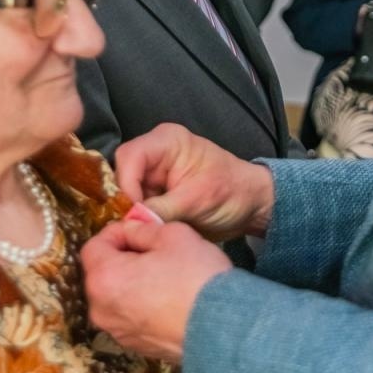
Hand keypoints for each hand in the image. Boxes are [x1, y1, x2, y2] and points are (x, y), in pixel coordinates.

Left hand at [82, 218, 229, 362]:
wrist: (222, 330)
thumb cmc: (195, 277)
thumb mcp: (172, 235)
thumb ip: (142, 229)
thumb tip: (130, 230)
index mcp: (103, 278)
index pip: (93, 246)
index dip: (115, 232)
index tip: (138, 229)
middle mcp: (101, 310)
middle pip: (102, 273)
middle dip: (122, 257)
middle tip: (154, 250)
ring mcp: (117, 332)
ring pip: (116, 296)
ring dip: (132, 282)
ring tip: (164, 275)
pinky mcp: (135, 347)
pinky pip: (130, 316)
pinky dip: (141, 305)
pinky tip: (169, 300)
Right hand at [114, 123, 274, 241]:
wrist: (251, 206)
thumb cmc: (232, 192)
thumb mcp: (197, 201)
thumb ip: (160, 209)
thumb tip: (130, 220)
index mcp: (167, 141)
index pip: (130, 157)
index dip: (125, 184)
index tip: (131, 213)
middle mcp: (155, 153)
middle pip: (122, 173)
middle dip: (126, 201)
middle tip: (133, 226)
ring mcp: (154, 173)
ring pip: (126, 192)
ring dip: (131, 212)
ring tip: (142, 230)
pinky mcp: (155, 193)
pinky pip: (136, 205)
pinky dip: (139, 219)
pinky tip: (146, 230)